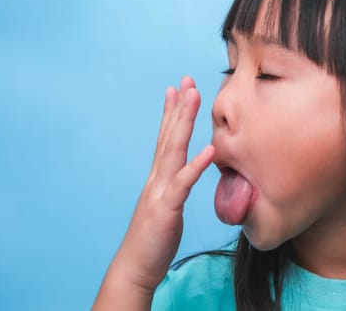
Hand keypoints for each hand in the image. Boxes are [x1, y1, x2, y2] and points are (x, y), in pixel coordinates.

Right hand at [97, 76, 214, 298]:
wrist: (136, 266)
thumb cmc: (153, 238)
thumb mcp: (167, 205)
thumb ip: (175, 186)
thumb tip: (185, 174)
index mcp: (159, 177)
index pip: (166, 138)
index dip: (172, 112)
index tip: (178, 89)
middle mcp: (157, 178)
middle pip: (169, 136)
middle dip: (178, 106)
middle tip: (186, 79)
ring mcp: (160, 191)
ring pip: (173, 150)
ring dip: (183, 122)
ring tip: (193, 96)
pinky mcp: (166, 209)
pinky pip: (184, 184)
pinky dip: (196, 166)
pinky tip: (210, 150)